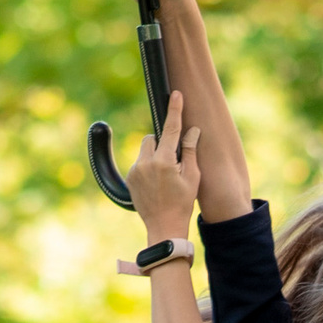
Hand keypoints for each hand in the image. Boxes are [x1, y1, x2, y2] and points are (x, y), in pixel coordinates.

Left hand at [128, 88, 202, 238]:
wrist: (164, 227)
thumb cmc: (183, 203)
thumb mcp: (193, 177)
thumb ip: (190, 151)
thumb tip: (191, 130)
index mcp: (165, 162)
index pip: (170, 129)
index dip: (174, 110)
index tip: (175, 94)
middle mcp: (147, 163)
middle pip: (153, 137)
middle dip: (162, 144)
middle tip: (173, 162)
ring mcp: (136, 170)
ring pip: (145, 149)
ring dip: (154, 155)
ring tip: (163, 177)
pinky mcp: (130, 177)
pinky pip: (139, 162)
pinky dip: (147, 166)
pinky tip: (155, 184)